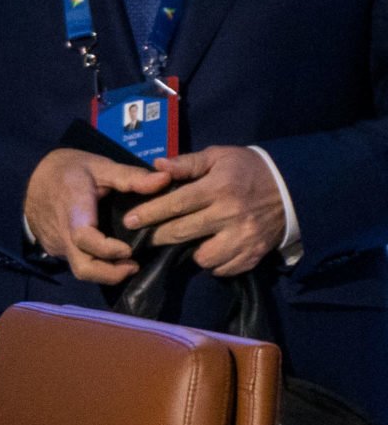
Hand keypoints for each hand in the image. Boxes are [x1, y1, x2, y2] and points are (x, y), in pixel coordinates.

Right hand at [24, 148, 169, 284]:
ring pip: (80, 268)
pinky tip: (108, 253)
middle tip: (133, 266)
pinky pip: (75, 261)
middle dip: (110, 274)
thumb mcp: (100, 166)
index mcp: (73, 209)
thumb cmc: (68, 169)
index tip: (129, 251)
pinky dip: (94, 262)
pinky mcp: (55, 249)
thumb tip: (165, 180)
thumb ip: (131, 176)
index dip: (108, 249)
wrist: (29, 177)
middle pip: (82, 267)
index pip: (85, 238)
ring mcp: (56, 244)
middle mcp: (62, 232)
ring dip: (104, 271)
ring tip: (125, 262)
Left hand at [123, 146, 286, 275]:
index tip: (129, 221)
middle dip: (158, 236)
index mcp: (219, 188)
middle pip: (182, 232)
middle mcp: (230, 215)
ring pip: (203, 257)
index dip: (149, 214)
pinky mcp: (255, 253)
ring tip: (189, 241)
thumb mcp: (220, 156)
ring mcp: (244, 237)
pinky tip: (211, 250)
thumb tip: (157, 166)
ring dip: (190, 252)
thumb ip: (188, 162)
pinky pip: (224, 269)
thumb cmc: (250, 169)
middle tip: (147, 236)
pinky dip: (214, 264)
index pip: (175, 204)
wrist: (295, 187)